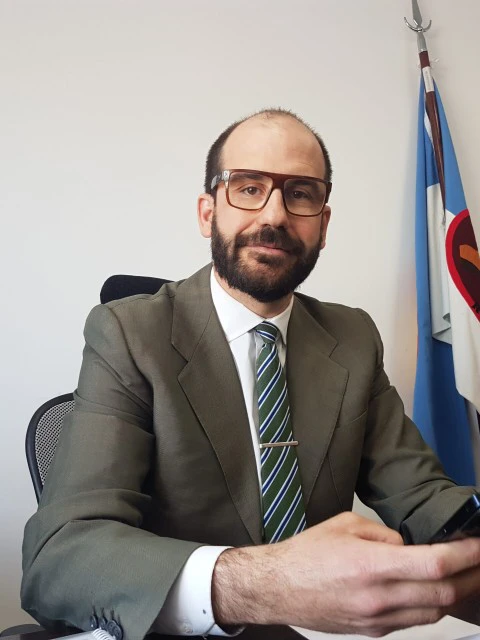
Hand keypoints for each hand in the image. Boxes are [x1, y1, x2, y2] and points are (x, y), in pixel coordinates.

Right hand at [212, 512, 479, 636]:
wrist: (278, 588)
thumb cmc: (307, 554)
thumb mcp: (346, 525)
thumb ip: (385, 534)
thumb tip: (410, 545)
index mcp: (370, 565)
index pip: (434, 564)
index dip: (466, 555)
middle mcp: (378, 597)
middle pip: (444, 594)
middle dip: (472, 577)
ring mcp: (377, 620)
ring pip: (434, 613)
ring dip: (455, 594)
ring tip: (464, 575)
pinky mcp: (373, 632)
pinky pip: (414, 621)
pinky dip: (431, 605)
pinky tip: (432, 590)